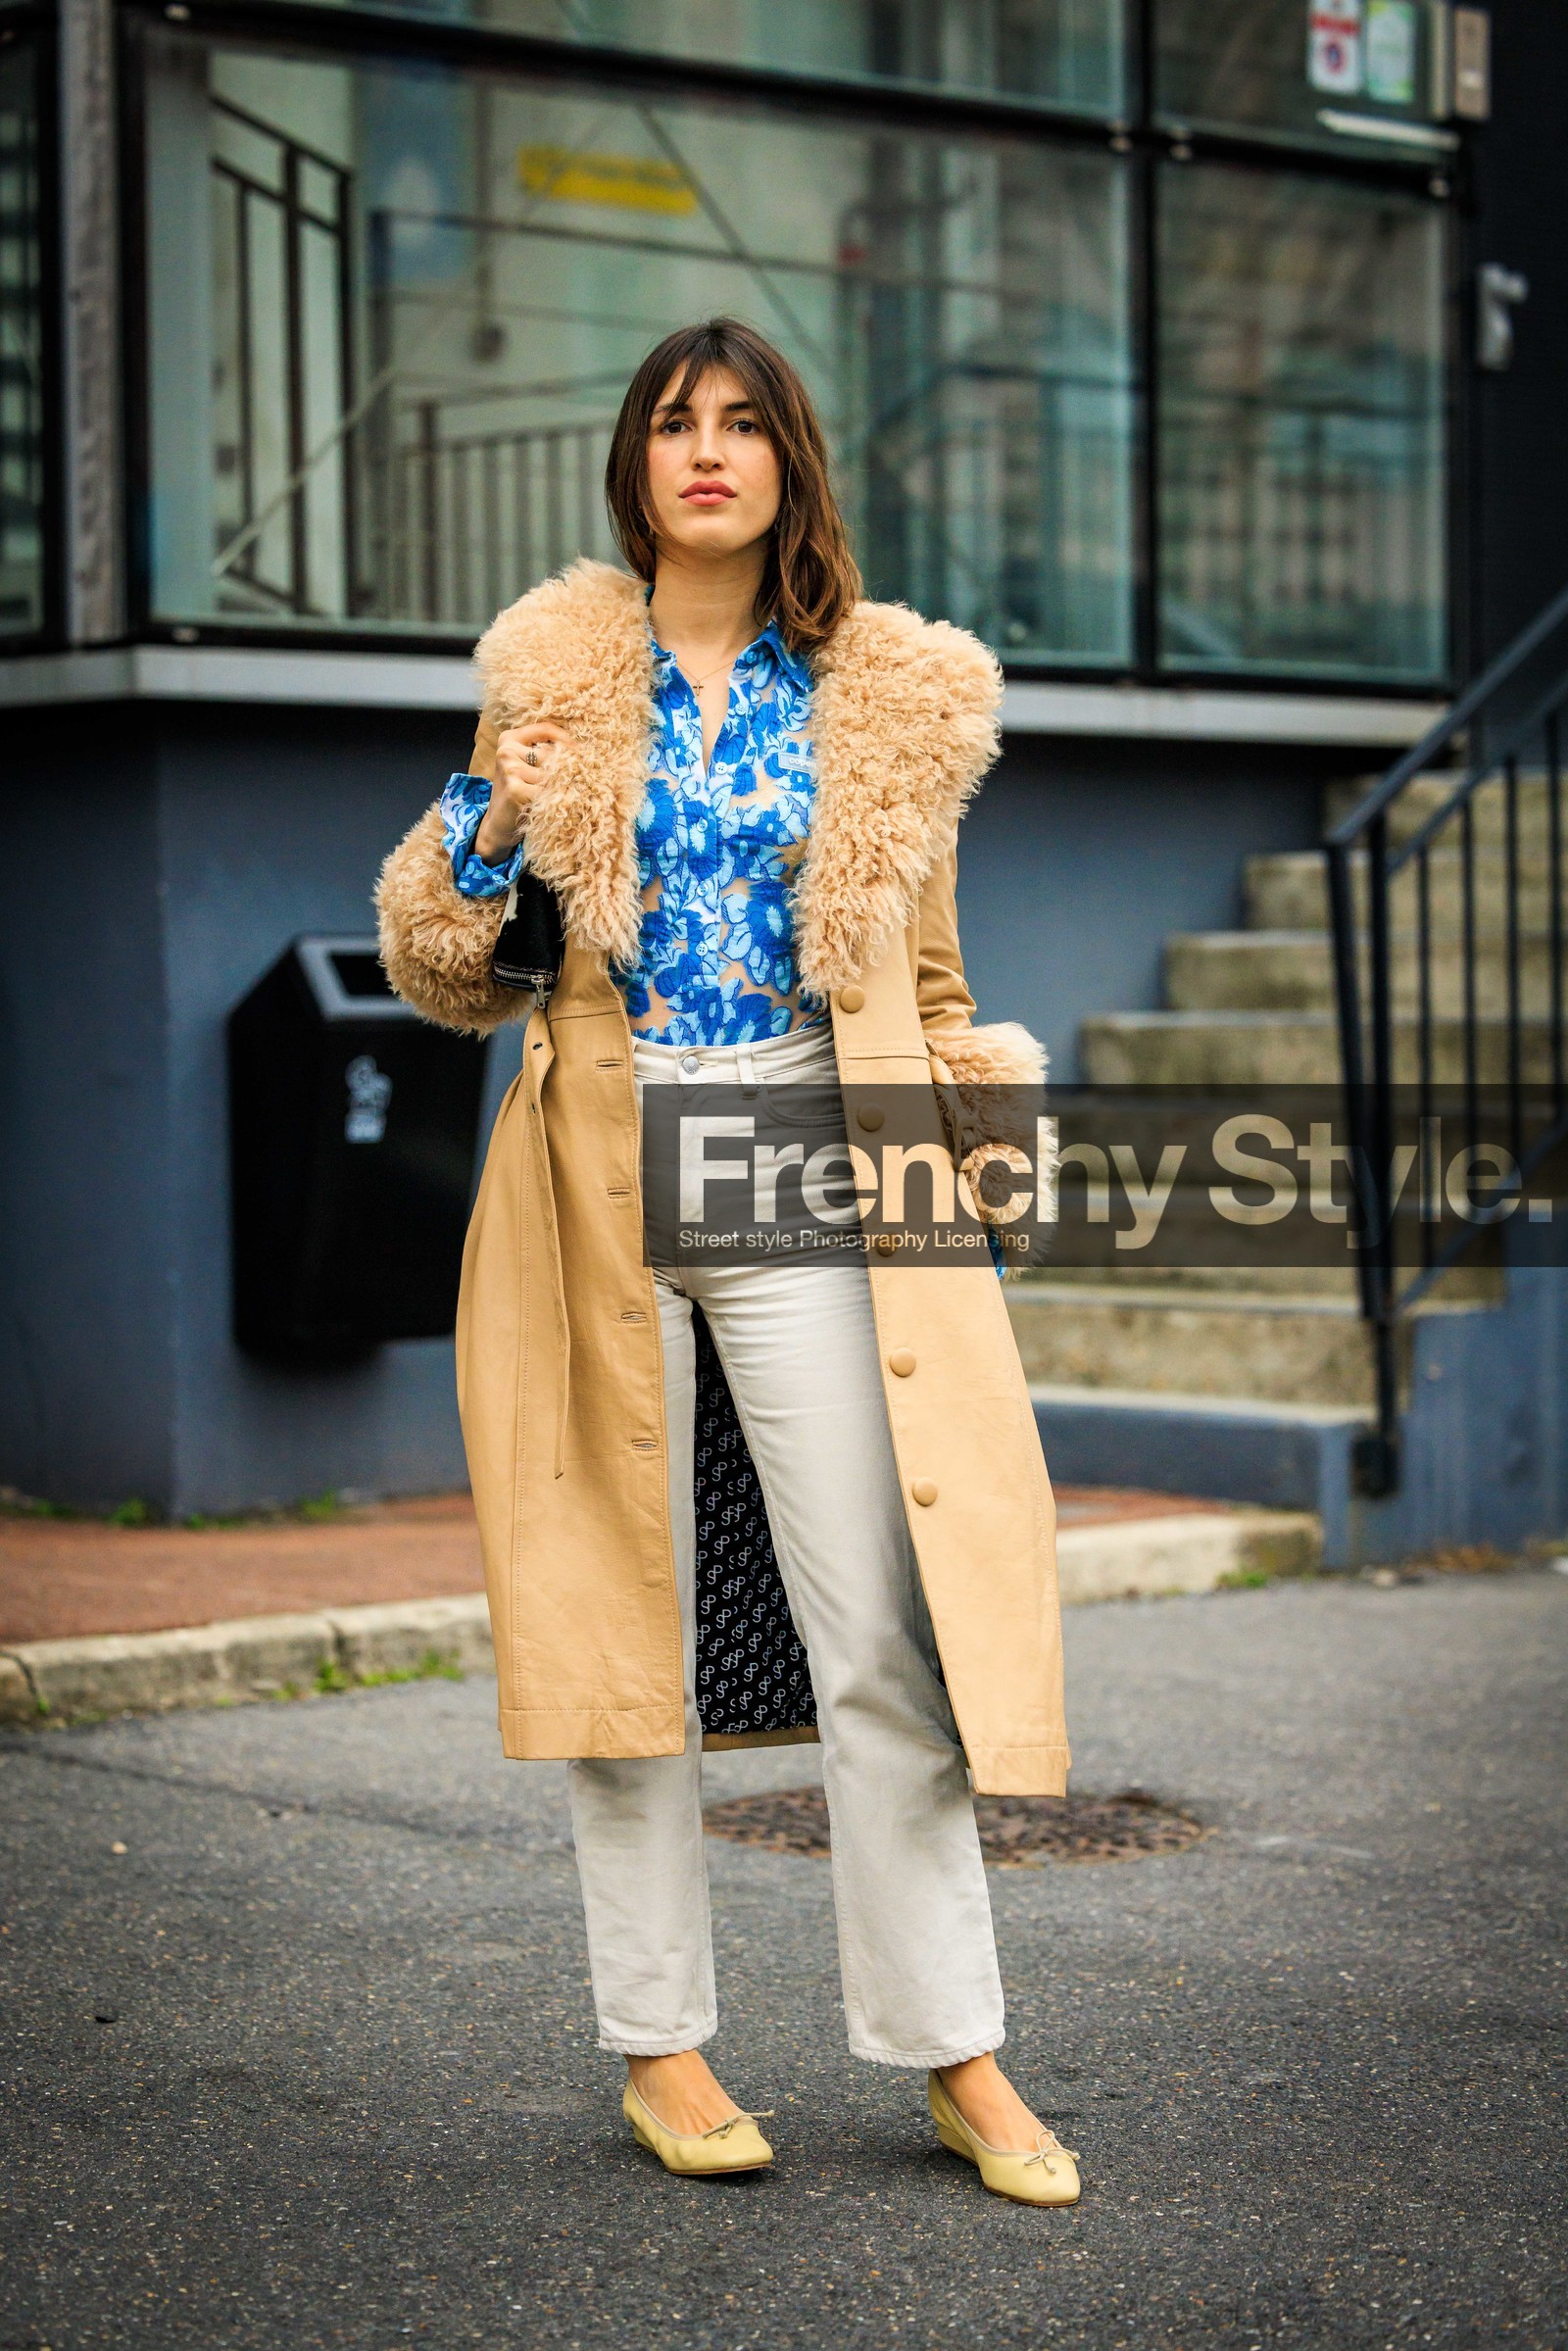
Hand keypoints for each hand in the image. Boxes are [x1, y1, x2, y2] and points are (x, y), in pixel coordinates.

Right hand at [473, 722, 572, 865]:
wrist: (497, 826)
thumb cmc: (518, 794)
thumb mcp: (527, 767)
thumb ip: (545, 753)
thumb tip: (581, 749)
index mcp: (509, 739)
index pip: (545, 729)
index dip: (567, 739)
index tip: (581, 752)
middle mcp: (506, 750)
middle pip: (552, 754)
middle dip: (563, 771)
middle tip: (563, 786)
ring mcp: (509, 769)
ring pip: (552, 775)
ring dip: (557, 788)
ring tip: (549, 799)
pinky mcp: (515, 789)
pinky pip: (548, 792)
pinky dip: (552, 801)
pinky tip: (544, 808)